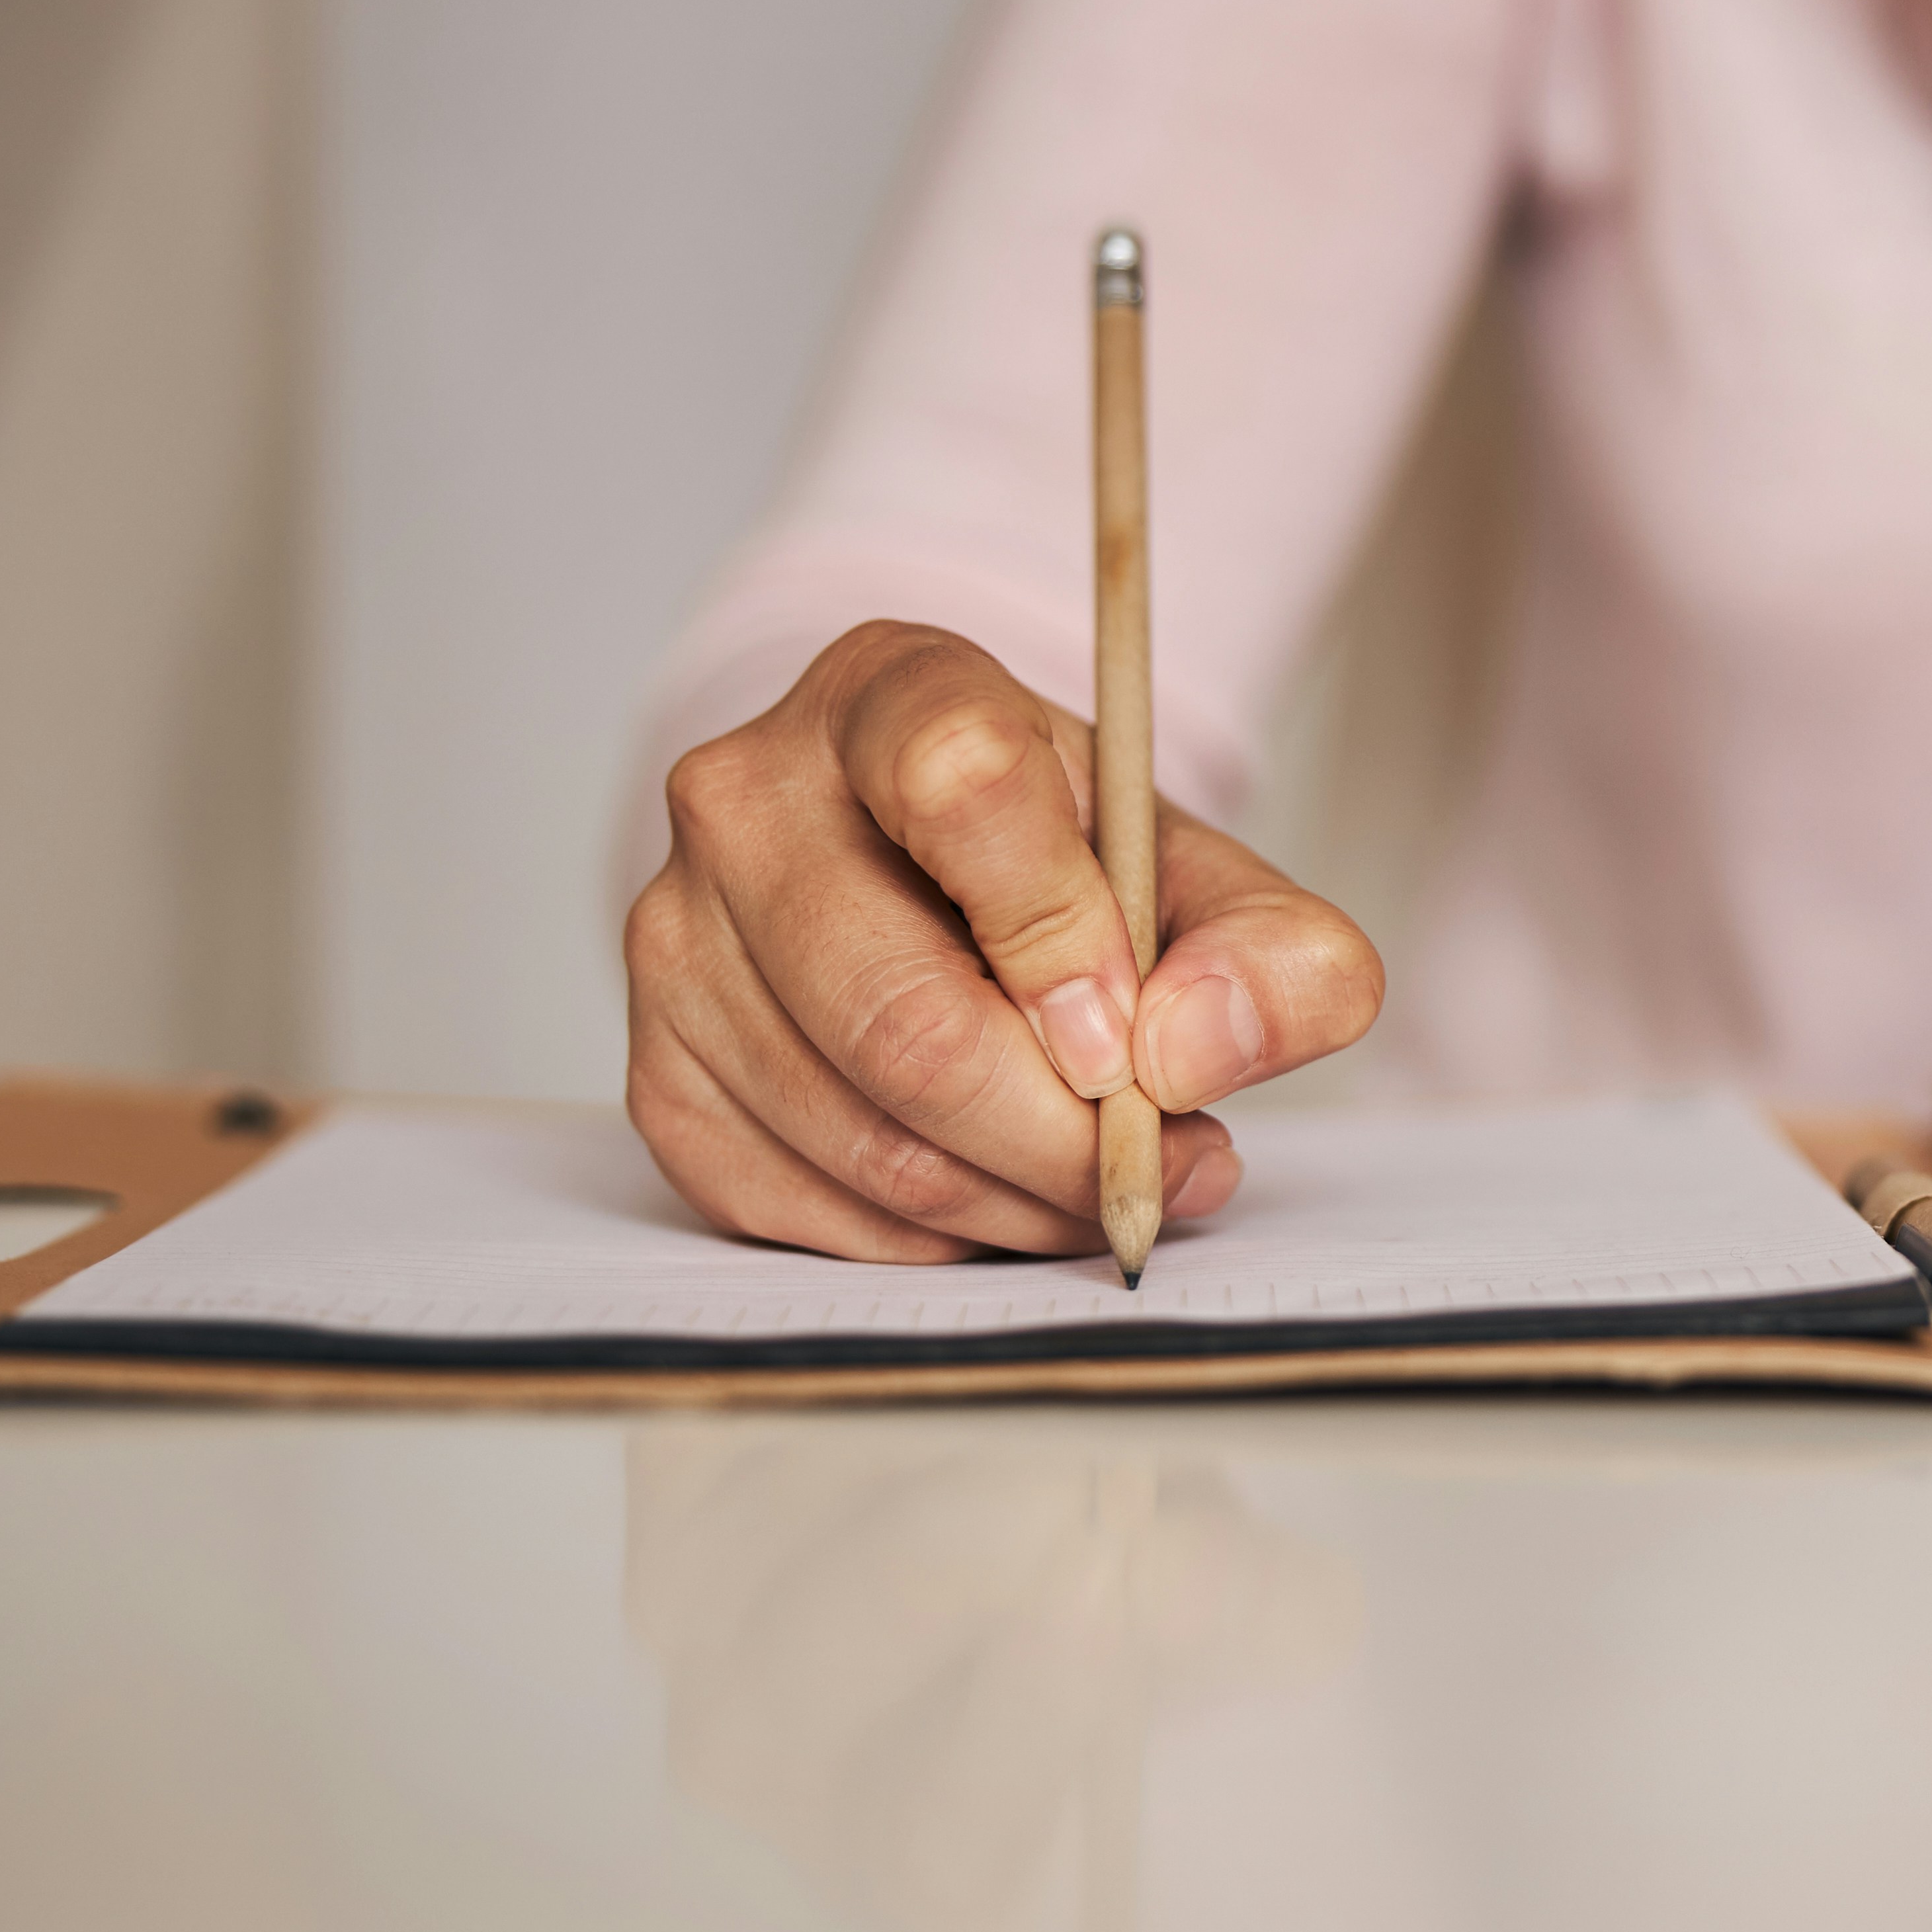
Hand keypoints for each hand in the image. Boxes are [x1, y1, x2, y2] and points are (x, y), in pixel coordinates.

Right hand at [625, 621, 1383, 1260]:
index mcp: (890, 691)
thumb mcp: (1202, 874)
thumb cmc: (1067, 867)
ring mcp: (678, 936)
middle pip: (905, 1019)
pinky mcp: (658, 1069)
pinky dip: (932, 1240)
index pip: (961, 786)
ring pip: (864, 1138)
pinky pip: (801, 1209)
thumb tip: (1197, 1052)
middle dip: (1065, 1138)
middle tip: (1163, 1166)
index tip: (1140, 1044)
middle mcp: (747, 796)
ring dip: (1019, 1204)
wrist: (937, 883)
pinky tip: (999, 1197)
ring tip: (1107, 1181)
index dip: (1066, 940)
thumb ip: (1273, 951)